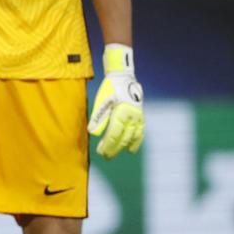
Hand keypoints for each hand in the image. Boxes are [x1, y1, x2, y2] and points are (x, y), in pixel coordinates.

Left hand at [88, 44, 144, 159]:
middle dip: (114, 148)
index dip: (108, 145)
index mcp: (121, 113)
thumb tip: (92, 133)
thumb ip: (98, 117)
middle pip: (123, 138)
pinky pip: (140, 132)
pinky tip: (131, 148)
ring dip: (124, 147)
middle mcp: (132, 117)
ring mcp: (138, 117)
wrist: (124, 78)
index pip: (114, 134)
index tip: (101, 152)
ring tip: (116, 154)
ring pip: (133, 137)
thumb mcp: (101, 100)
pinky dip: (136, 141)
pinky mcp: (141, 116)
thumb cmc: (110, 88)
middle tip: (105, 156)